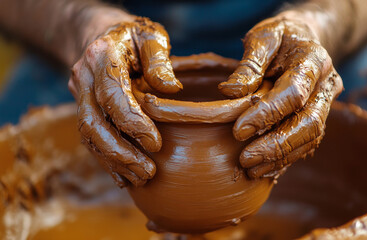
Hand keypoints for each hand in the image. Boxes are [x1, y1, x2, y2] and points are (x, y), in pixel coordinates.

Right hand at [68, 17, 181, 186]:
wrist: (100, 34)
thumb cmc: (132, 36)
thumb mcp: (150, 36)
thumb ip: (159, 59)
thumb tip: (171, 90)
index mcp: (101, 56)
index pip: (112, 95)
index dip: (133, 123)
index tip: (157, 144)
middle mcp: (83, 78)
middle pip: (93, 123)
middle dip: (120, 152)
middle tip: (148, 172)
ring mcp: (79, 95)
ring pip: (89, 136)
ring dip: (114, 161)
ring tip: (141, 178)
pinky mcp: (82, 108)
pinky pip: (90, 139)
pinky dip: (107, 160)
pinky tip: (124, 176)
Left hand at [218, 17, 342, 177]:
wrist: (301, 40)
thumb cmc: (279, 38)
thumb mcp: (262, 38)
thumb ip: (250, 63)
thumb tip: (231, 92)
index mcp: (314, 61)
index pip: (293, 92)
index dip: (266, 114)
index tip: (238, 130)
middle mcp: (325, 86)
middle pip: (309, 123)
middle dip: (276, 146)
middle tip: (246, 159)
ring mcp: (323, 105)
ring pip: (309, 139)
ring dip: (280, 158)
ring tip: (251, 169)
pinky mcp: (315, 118)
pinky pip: (305, 144)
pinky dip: (285, 160)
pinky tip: (264, 169)